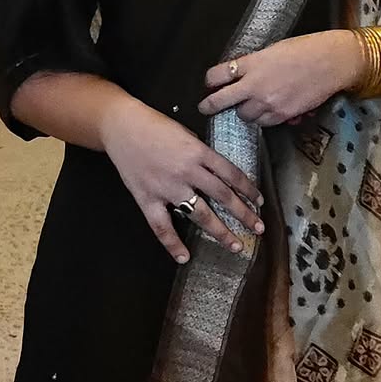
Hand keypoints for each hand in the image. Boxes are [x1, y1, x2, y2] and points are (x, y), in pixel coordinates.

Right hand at [100, 99, 264, 264]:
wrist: (121, 126)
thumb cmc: (153, 125)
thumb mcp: (185, 132)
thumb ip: (200, 153)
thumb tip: (213, 171)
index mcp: (198, 152)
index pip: (231, 174)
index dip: (248, 189)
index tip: (259, 201)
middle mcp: (187, 171)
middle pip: (223, 196)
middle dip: (244, 214)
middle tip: (258, 228)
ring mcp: (168, 187)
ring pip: (200, 214)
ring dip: (220, 231)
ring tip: (236, 245)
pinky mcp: (148, 198)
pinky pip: (163, 226)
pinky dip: (173, 243)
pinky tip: (184, 256)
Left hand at [199, 30, 363, 126]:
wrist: (332, 62)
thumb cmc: (306, 49)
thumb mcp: (273, 50)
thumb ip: (254, 64)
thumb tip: (241, 74)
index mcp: (252, 63)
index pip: (217, 75)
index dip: (210, 80)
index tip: (209, 83)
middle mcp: (255, 85)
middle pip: (221, 101)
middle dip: (211, 105)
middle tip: (205, 107)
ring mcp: (268, 102)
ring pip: (244, 116)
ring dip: (244, 111)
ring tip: (250, 104)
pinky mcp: (282, 115)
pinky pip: (264, 122)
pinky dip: (263, 118)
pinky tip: (269, 109)